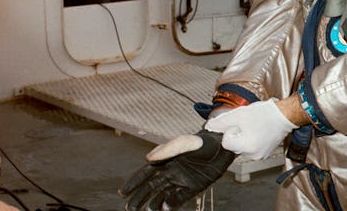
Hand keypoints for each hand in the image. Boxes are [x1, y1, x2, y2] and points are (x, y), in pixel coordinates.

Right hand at [120, 130, 234, 210]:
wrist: (223, 145)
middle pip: (152, 187)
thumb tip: (147, 158)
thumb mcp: (184, 142)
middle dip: (140, 197)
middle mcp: (172, 172)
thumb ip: (167, 150)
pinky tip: (164, 209)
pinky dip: (172, 204)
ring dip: (153, 203)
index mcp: (167, 160)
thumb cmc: (202, 141)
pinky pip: (180, 198)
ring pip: (163, 195)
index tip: (123, 192)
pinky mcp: (194, 187)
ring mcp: (183, 180)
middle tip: (130, 208)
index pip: (146, 173)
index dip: (134, 182)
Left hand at [205, 98, 297, 159]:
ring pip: (240, 147)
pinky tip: (258, 131)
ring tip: (254, 127)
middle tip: (247, 124)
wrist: (284, 115)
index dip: (231, 131)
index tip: (241, 124)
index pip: (225, 143)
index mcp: (247, 147)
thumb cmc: (265, 114)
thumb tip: (209, 127)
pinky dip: (250, 140)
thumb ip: (222, 122)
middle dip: (236, 134)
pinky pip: (249, 148)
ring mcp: (259, 156)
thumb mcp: (240, 114)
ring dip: (243, 137)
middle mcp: (253, 156)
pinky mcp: (263, 154)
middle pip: (233, 146)